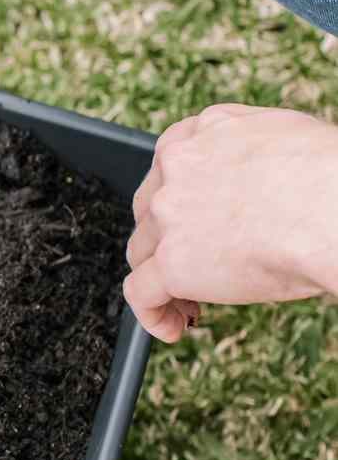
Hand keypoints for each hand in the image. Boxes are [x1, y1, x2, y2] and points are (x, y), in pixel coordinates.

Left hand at [124, 104, 337, 342]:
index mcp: (204, 132)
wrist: (335, 208)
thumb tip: (254, 181)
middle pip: (151, 210)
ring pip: (143, 251)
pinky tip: (172, 328)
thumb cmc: (332, 178)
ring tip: (189, 303)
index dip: (178, 201)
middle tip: (198, 267)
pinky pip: (140, 292)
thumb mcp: (285, 136)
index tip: (194, 225)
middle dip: (169, 240)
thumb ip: (246, 153)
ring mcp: (168, 214)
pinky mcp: (172, 262)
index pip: (171, 167)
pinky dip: (153, 314)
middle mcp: (176, 167)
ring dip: (161, 277)